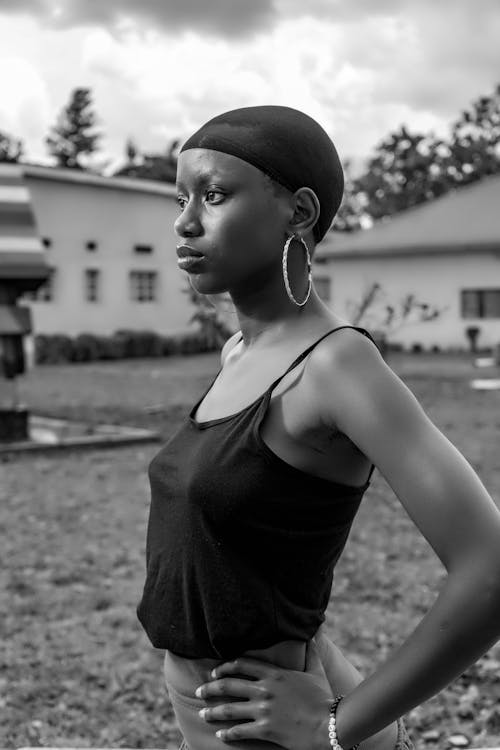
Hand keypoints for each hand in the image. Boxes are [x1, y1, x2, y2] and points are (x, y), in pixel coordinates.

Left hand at [195, 639, 333, 748]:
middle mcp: (265, 689)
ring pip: (230, 708)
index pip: (242, 665)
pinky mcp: (265, 729)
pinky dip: (228, 733)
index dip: (225, 667)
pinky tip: (220, 735)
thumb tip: (314, 634)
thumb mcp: (316, 671)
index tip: (214, 672)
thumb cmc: (324, 699)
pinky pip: (240, 730)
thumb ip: (311, 652)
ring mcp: (264, 709)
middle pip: (229, 685)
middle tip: (199, 691)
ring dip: (213, 711)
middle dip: (210, 688)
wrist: (331, 725)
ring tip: (203, 714)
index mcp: (274, 674)